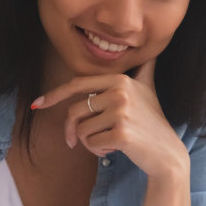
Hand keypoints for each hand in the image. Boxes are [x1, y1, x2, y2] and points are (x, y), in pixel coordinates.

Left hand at [30, 61, 187, 177]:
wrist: (167, 153)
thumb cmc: (152, 122)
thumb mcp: (148, 90)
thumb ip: (143, 70)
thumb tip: (151, 52)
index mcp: (120, 79)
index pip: (77, 84)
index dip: (54, 95)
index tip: (37, 104)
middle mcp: (120, 92)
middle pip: (75, 111)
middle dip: (71, 130)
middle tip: (74, 141)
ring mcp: (121, 112)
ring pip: (81, 130)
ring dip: (88, 142)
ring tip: (108, 142)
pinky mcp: (121, 134)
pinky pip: (90, 144)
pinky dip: (97, 151)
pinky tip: (115, 149)